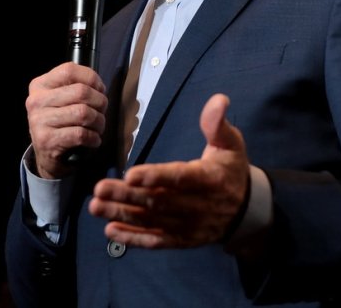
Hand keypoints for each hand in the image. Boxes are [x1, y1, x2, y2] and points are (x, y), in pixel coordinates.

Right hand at [26, 62, 106, 178]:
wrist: (47, 155)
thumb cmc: (60, 122)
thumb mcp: (60, 99)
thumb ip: (74, 86)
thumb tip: (99, 86)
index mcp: (40, 85)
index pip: (69, 70)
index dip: (92, 78)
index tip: (100, 89)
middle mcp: (36, 101)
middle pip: (81, 92)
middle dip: (100, 102)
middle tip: (102, 111)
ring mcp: (39, 121)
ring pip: (83, 113)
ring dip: (99, 122)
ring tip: (99, 127)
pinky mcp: (46, 140)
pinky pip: (81, 134)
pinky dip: (94, 138)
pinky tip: (93, 139)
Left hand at [88, 93, 249, 248]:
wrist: (246, 210)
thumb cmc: (230, 169)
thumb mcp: (231, 143)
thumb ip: (218, 124)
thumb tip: (218, 100)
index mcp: (210, 179)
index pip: (181, 178)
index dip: (156, 177)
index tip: (131, 174)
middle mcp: (199, 206)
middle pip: (159, 201)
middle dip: (127, 196)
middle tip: (98, 189)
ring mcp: (189, 226)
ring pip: (152, 221)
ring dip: (123, 214)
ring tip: (95, 207)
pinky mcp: (182, 239)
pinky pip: (156, 241)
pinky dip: (133, 238)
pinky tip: (111, 230)